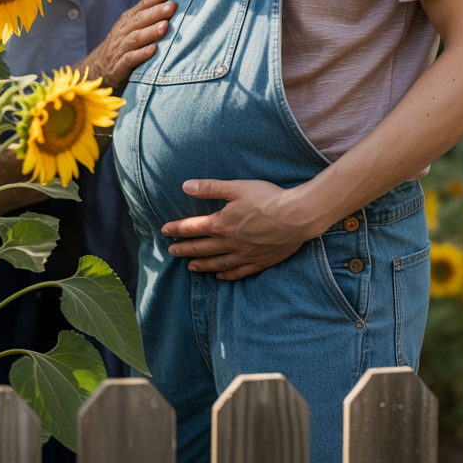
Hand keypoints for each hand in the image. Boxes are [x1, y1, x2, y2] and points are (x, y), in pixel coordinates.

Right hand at [79, 0, 176, 91]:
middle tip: (172, 6)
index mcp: (127, 21)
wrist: (98, 69)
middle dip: (156, 12)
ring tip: (165, 26)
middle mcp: (123, 32)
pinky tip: (153, 50)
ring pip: (136, 38)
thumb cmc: (121, 46)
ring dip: (151, 32)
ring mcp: (120, 48)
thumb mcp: (129, 28)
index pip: (140, 7)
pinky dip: (142, 54)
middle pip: (139, 20)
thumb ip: (145, 16)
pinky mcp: (120, 66)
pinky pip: (130, 59)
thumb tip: (166, 0)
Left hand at [161, 179, 312, 280]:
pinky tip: (220, 276)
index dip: (176, 229)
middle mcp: (229, 243)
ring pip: (217, 263)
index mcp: (221, 223)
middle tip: (172, 251)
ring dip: (202, 265)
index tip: (165, 231)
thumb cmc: (268, 198)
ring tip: (190, 267)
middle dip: (184, 249)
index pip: (192, 228)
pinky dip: (227, 275)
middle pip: (201, 248)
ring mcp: (245, 255)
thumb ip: (210, 188)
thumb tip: (185, 186)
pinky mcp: (260, 261)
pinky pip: (239, 272)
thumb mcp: (237, 187)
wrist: (297, 217)